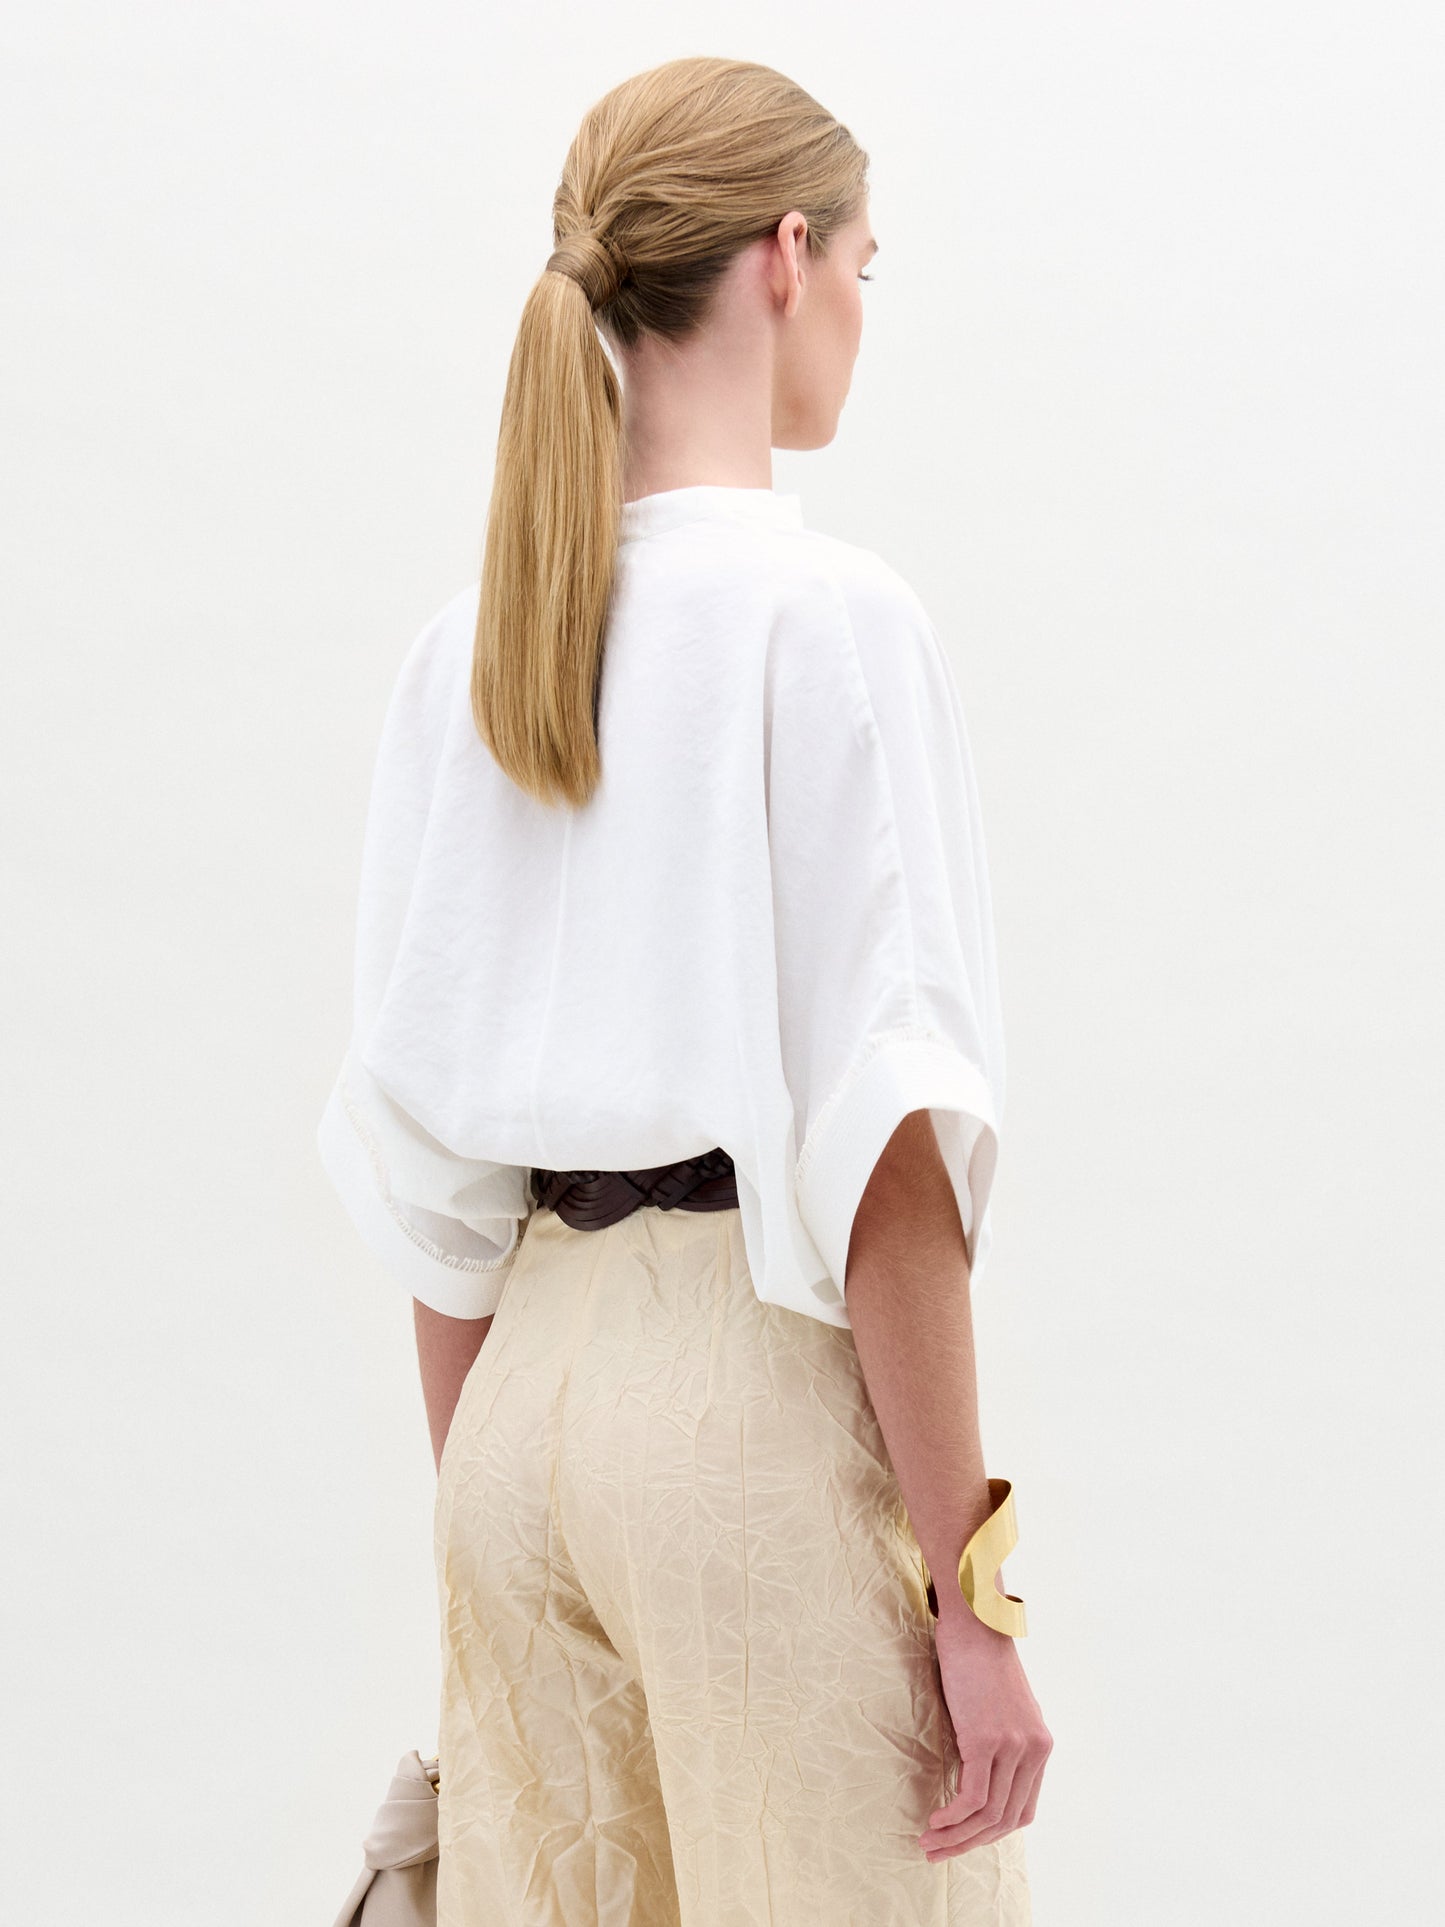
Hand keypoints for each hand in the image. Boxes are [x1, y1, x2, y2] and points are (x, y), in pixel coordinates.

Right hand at [917, 1601, 1052, 1862]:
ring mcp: (1013, 1746)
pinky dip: (953, 1817)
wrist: (975, 1623)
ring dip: (956, 1837)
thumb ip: (1001, 1742)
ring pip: (988, 1815)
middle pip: (1006, 1820)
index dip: (992, 1833)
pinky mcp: (987, 1740)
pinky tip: (935, 1820)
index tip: (962, 1839)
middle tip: (938, 1852)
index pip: (1023, 1810)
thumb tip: (979, 1775)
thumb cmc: (978, 1659)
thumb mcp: (1001, 1708)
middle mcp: (1033, 1750)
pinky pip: (973, 1797)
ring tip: (928, 1842)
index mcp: (1040, 1746)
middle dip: (970, 1844)